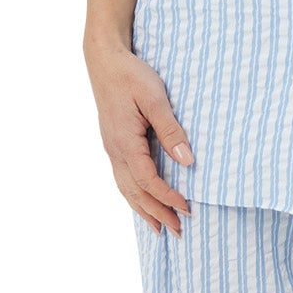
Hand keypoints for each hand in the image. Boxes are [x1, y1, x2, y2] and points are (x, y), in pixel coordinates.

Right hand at [86, 45, 193, 234]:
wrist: (105, 61)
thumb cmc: (131, 76)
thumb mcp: (155, 99)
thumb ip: (171, 130)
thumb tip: (187, 161)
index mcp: (125, 143)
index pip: (148, 180)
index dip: (168, 197)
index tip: (188, 208)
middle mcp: (115, 151)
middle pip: (135, 192)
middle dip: (157, 213)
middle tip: (179, 231)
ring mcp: (111, 149)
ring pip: (126, 189)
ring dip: (143, 210)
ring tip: (159, 229)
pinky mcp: (113, 143)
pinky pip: (122, 178)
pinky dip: (133, 196)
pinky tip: (140, 202)